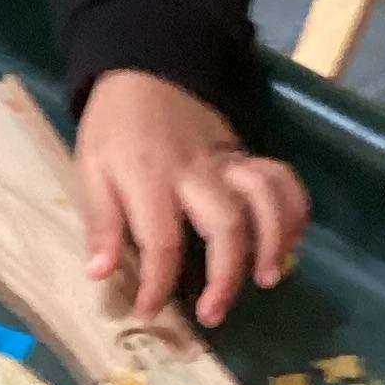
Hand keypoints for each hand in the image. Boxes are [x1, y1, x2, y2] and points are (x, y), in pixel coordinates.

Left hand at [77, 70, 308, 327]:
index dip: (158, 284)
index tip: (150, 311)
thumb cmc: (113, 128)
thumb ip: (101, 223)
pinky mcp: (246, 153)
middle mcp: (195, 171)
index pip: (161, 241)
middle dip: (225, 276)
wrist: (146, 70)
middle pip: (225, 224)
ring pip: (265, 197)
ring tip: (268, 278)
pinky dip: (294, 209)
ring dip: (274, 240)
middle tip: (213, 314)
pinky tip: (288, 242)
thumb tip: (101, 274)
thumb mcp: (90, 170)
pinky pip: (281, 178)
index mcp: (149, 178)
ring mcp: (227, 160)